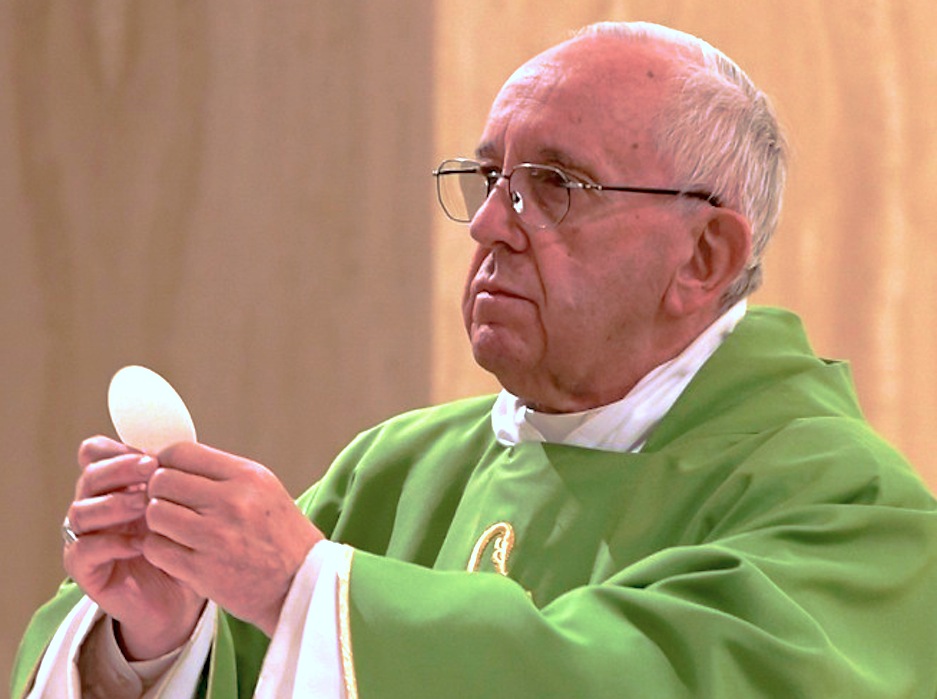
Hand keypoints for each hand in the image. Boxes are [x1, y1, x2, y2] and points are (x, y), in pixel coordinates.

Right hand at [64, 437, 205, 659]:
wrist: (182, 595)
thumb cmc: (184, 543)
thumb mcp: (184, 505)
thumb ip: (177, 477)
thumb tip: (185, 445)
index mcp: (116, 485)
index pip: (97, 454)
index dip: (118, 449)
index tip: (152, 452)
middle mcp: (97, 506)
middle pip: (89, 476)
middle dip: (119, 468)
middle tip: (151, 468)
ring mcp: (87, 537)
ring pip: (81, 511)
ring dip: (113, 503)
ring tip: (146, 504)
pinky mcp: (85, 569)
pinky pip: (82, 550)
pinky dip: (110, 543)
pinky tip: (140, 543)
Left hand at [143, 442, 323, 635]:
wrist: (301, 582)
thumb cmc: (281, 534)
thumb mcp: (263, 489)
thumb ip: (221, 474)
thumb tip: (172, 461)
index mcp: (247, 476)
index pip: (182, 452)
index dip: (163, 461)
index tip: (163, 472)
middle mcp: (231, 501)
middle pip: (162, 481)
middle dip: (158, 492)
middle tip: (168, 503)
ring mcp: (215, 536)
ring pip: (155, 513)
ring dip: (158, 521)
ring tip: (174, 528)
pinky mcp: (202, 569)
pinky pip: (156, 548)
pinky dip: (159, 548)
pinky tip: (175, 549)